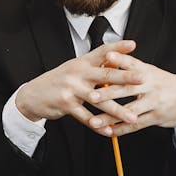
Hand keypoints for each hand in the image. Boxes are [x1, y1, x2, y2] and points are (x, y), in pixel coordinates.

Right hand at [15, 41, 140, 134]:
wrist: (33, 94)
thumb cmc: (59, 81)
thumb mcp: (74, 69)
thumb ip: (93, 66)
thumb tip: (115, 60)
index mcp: (82, 62)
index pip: (102, 51)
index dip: (117, 47)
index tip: (133, 45)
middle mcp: (77, 73)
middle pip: (105, 74)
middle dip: (125, 77)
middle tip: (142, 79)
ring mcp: (71, 89)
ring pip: (99, 100)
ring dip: (117, 110)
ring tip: (131, 116)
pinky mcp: (66, 104)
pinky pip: (86, 117)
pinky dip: (98, 125)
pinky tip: (109, 130)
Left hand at [86, 50, 175, 134]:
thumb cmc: (165, 84)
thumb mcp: (152, 72)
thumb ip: (132, 68)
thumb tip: (108, 59)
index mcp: (148, 72)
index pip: (132, 64)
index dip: (120, 60)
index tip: (107, 56)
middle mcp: (151, 86)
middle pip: (127, 89)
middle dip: (108, 93)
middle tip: (91, 96)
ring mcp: (154, 102)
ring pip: (129, 111)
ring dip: (110, 117)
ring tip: (94, 122)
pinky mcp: (157, 117)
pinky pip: (136, 125)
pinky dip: (120, 129)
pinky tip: (108, 132)